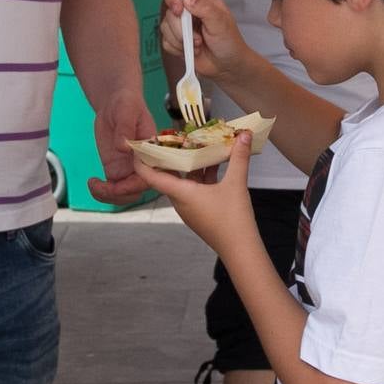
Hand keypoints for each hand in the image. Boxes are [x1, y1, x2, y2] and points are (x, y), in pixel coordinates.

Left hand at [87, 91, 156, 204]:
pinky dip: (102, 192)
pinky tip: (92, 182)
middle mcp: (143, 163)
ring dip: (109, 197)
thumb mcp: (126, 110)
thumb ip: (125, 128)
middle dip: (120, 194)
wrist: (115, 103)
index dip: (134, 184)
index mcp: (152, 151)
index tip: (117, 182)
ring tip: (93, 185)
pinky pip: (112, 189)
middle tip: (101, 186)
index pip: (149, 176)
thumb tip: (123, 147)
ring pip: (124, 194)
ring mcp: (128, 168)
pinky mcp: (115, 169)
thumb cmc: (126, 102)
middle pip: (137, 190)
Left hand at [134, 131, 256, 256]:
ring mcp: (190, 208)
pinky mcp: (200, 212)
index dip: (142, 161)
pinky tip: (215, 165)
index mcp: (182, 193)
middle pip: (168, 176)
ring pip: (184, 181)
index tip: (139, 146)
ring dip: (189, 165)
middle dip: (170, 156)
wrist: (240, 249)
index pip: (152, 176)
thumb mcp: (236, 183)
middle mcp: (181, 201)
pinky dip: (201, 176)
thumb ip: (239, 157)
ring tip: (197, 146)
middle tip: (173, 138)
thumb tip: (244, 134)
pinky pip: (194, 189)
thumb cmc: (233, 219)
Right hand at [158, 0, 251, 82]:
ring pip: (165, 26)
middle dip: (180, 27)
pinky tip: (192, 51)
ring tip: (198, 44)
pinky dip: (177, 49)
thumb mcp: (221, 23)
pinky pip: (166, 42)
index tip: (178, 9)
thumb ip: (205, 8)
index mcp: (203, 0)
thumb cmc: (230, 42)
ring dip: (181, 40)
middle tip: (197, 37)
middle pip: (170, 9)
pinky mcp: (176, 40)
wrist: (228, 65)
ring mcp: (182, 26)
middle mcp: (190, 10)